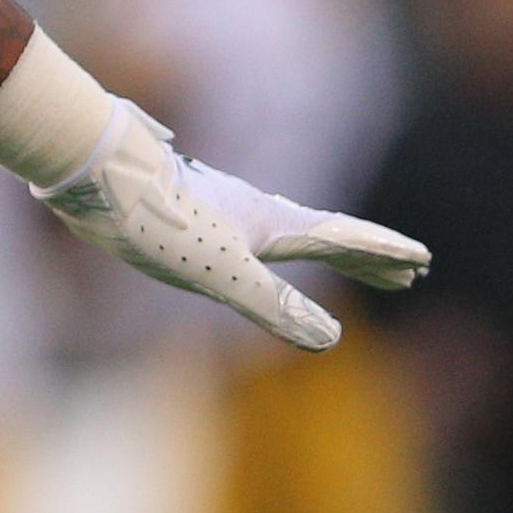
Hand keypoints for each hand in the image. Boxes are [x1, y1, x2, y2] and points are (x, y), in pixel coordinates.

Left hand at [34, 106, 427, 349]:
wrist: (90, 170)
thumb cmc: (154, 219)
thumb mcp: (221, 272)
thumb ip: (274, 306)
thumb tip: (330, 341)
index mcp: (270, 223)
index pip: (342, 239)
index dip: (381, 253)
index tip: (422, 260)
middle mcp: (251, 212)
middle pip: (324, 235)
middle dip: (367, 257)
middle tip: (409, 272)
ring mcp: (219, 209)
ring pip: (288, 229)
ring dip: (327, 246)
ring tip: (349, 257)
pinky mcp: (185, 211)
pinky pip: (249, 230)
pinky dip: (276, 244)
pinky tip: (257, 245)